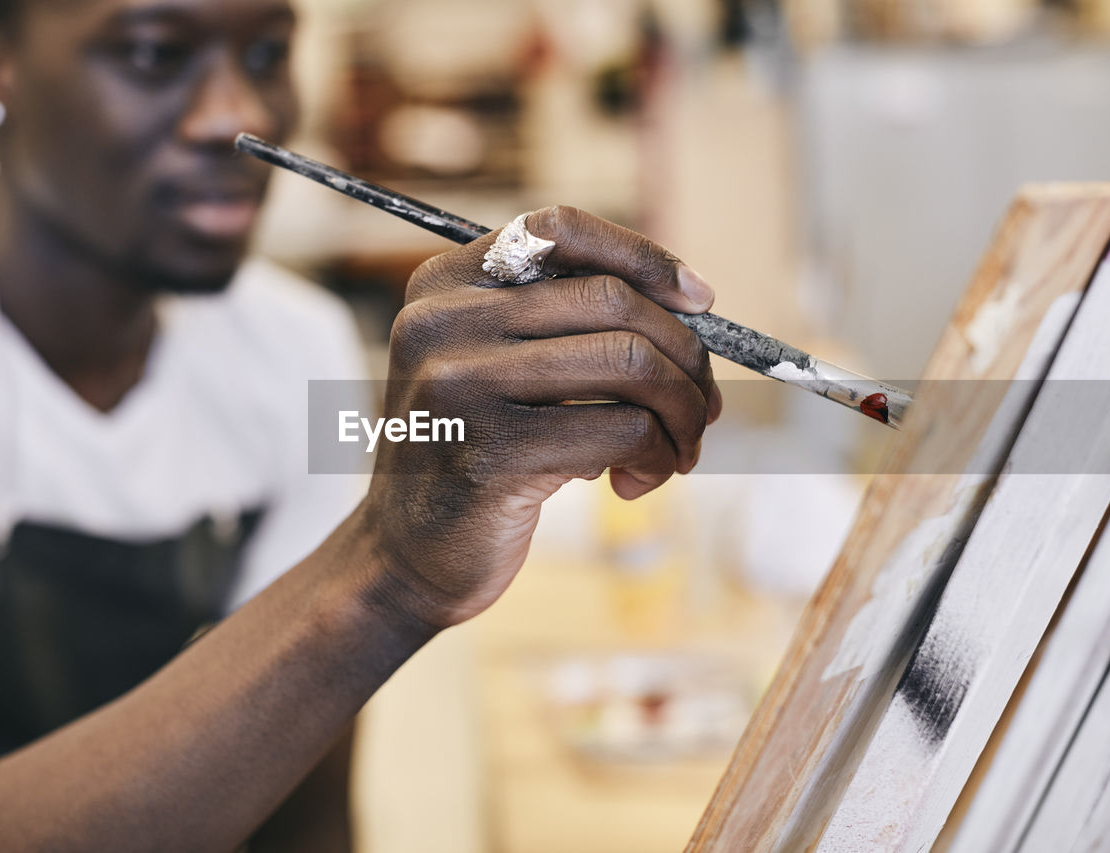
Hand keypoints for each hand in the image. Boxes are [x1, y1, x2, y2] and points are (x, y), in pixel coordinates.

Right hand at [358, 206, 720, 629]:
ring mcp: (461, 386)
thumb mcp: (497, 368)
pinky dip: (656, 456)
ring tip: (677, 451)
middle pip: (612, 300)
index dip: (643, 256)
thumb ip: (563, 324)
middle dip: (685, 355)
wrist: (406, 555)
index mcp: (444, 286)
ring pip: (630, 362)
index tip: (699, 301)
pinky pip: (622, 430)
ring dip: (682, 412)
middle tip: (704, 407)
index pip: (558, 229)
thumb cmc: (476, 455)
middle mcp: (443, 322)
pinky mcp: (492, 455)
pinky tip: (635, 483)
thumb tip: (694, 307)